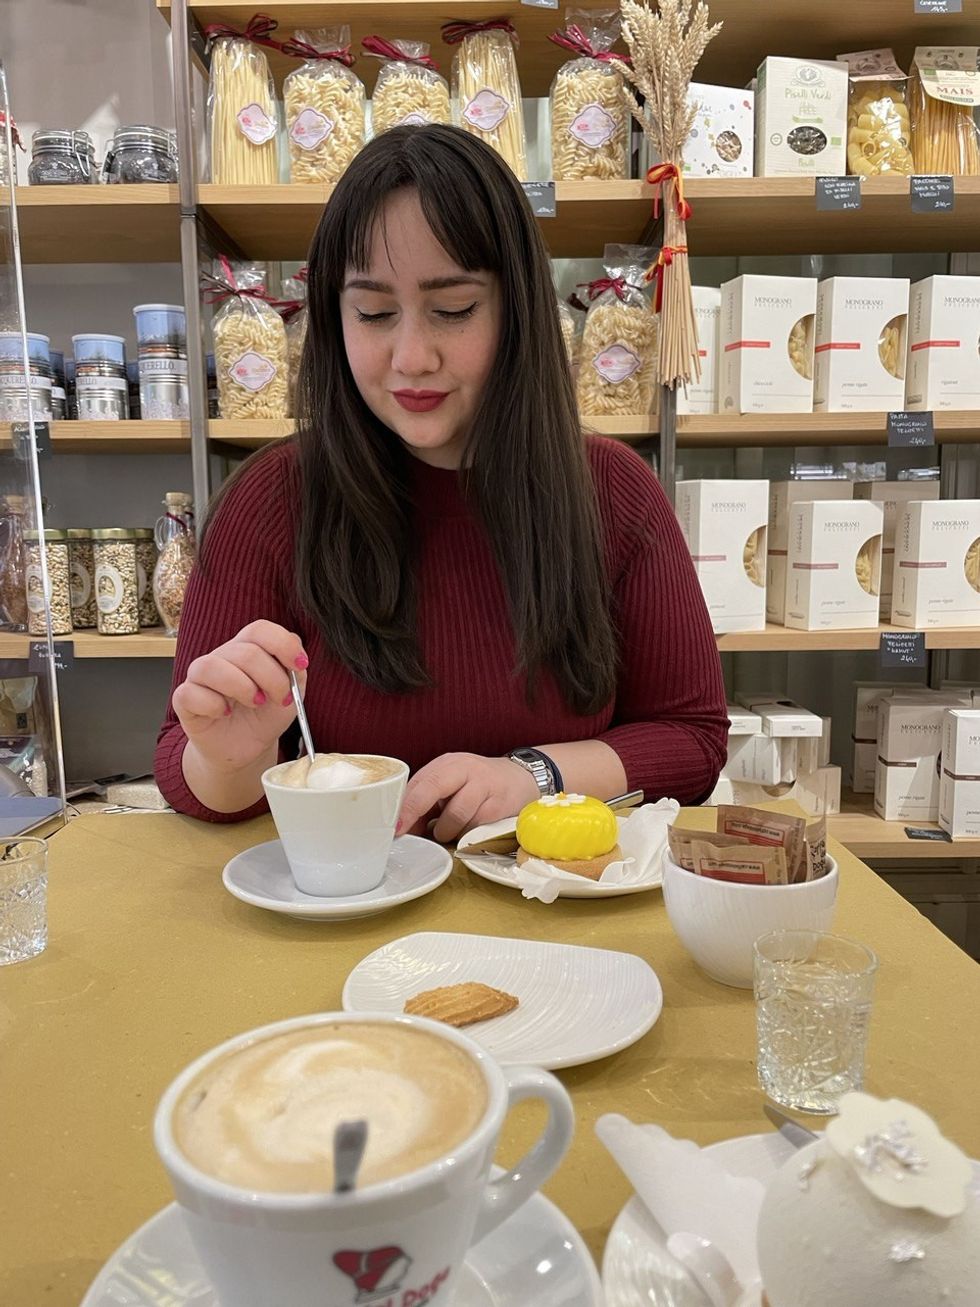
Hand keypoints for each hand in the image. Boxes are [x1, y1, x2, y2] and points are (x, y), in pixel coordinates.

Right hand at [172, 620, 307, 774]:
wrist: (247, 748)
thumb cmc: (265, 716)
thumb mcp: (291, 693)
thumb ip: (295, 670)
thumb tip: (295, 646)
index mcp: (248, 648)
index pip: (259, 630)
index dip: (282, 644)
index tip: (300, 665)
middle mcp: (222, 657)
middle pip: (245, 652)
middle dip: (272, 678)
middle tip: (282, 698)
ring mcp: (199, 677)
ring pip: (212, 666)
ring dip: (242, 687)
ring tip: (255, 703)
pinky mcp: (184, 699)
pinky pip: (190, 693)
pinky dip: (213, 705)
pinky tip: (225, 713)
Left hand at [398, 753, 539, 843]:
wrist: (520, 780)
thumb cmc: (478, 786)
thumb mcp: (451, 786)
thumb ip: (427, 803)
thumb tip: (404, 828)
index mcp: (448, 764)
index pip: (419, 782)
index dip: (404, 805)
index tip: (393, 825)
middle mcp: (465, 769)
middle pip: (432, 788)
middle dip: (414, 812)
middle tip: (404, 832)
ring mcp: (484, 785)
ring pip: (455, 815)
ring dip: (446, 831)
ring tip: (448, 831)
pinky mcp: (500, 805)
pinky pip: (475, 827)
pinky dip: (467, 834)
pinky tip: (469, 828)